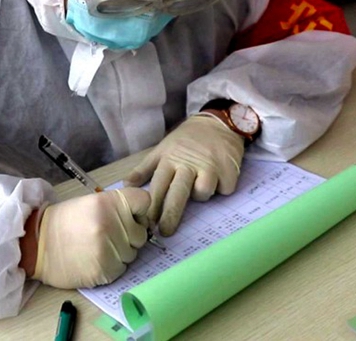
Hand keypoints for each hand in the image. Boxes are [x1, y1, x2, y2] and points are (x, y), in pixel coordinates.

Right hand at [32, 188, 149, 287]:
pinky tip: (93, 260)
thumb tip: (143, 220)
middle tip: (107, 235)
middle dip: (129, 237)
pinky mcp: (104, 270)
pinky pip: (121, 270)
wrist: (38, 244)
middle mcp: (112, 223)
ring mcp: (108, 248)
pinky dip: (111, 267)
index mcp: (110, 202)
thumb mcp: (92, 203)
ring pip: (132, 254)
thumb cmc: (66, 222)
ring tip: (97, 248)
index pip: (144, 202)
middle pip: (141, 234)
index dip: (140, 211)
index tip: (131, 217)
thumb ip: (119, 208)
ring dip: (120, 254)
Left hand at [124, 114, 243, 236]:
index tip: (147, 223)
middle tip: (165, 232)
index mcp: (170, 159)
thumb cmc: (187, 139)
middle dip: (170, 215)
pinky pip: (223, 190)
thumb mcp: (163, 148)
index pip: (158, 186)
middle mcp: (189, 164)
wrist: (218, 122)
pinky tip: (220, 175)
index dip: (152, 206)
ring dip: (202, 193)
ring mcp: (210, 167)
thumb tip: (126, 185)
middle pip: (177, 194)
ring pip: (203, 193)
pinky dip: (222, 187)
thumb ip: (145, 168)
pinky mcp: (229, 170)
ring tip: (202, 181)